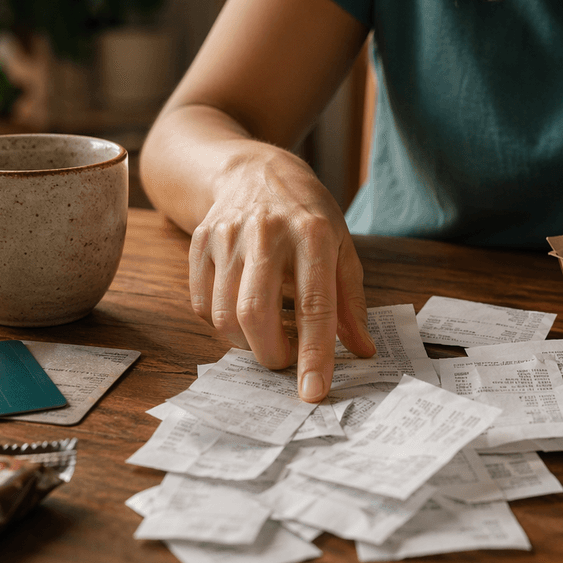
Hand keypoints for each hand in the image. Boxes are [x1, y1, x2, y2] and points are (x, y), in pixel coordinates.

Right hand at [189, 142, 375, 401]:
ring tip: (264, 335)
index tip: (313, 392)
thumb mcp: (341, 247)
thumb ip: (351, 301)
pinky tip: (239, 311)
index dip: (314, 354)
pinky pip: (201, 304)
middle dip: (270, 354)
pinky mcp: (199, 243)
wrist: (253, 170)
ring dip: (245, 343)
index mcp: (313, 234)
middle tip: (283, 362)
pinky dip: (220, 323)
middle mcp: (266, 232)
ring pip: (223, 314)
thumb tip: (363, 351)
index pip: (315, 305)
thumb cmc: (306, 214)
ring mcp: (227, 236)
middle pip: (255, 314)